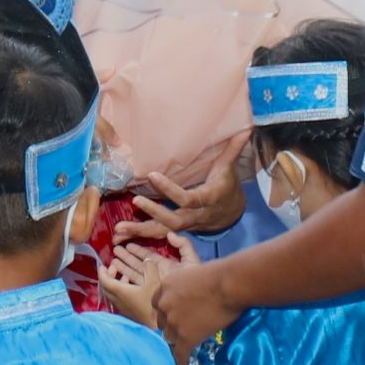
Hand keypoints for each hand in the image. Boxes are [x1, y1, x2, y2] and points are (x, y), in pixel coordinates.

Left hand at [98, 235, 196, 325]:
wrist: (157, 326)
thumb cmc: (153, 304)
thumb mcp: (155, 282)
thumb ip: (150, 268)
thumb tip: (147, 259)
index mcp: (120, 291)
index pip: (104, 280)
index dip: (102, 272)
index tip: (103, 265)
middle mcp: (117, 299)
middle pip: (106, 287)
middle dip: (108, 275)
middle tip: (114, 267)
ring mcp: (122, 307)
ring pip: (112, 293)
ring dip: (115, 283)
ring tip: (124, 275)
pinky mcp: (127, 312)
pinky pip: (118, 298)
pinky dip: (120, 290)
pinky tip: (131, 287)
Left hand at [127, 130, 251, 241]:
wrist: (231, 213)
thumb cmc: (226, 186)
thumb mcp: (229, 168)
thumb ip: (232, 150)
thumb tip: (246, 128)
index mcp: (207, 199)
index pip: (188, 198)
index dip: (171, 190)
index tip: (153, 175)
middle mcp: (195, 216)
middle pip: (174, 220)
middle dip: (155, 213)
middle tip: (135, 202)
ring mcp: (185, 225)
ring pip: (163, 232)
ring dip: (140, 231)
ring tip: (119, 230)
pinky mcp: (176, 230)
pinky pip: (157, 235)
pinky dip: (138, 236)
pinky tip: (120, 236)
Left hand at [151, 254, 241, 362]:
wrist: (229, 285)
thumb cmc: (219, 274)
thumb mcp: (193, 273)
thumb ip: (185, 287)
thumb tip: (190, 296)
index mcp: (164, 287)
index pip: (157, 304)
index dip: (167, 310)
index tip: (174, 315)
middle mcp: (164, 305)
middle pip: (162, 322)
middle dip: (171, 325)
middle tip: (185, 328)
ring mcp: (173, 322)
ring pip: (169, 338)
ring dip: (178, 341)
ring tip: (184, 348)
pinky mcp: (186, 337)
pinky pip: (179, 355)